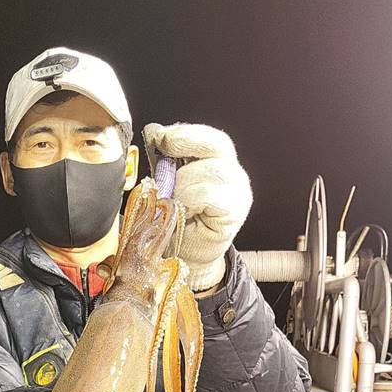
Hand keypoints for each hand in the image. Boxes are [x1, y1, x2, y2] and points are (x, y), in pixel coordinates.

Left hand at [143, 123, 251, 289]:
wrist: (189, 262)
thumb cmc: (180, 225)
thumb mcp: (169, 185)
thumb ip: (165, 160)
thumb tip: (153, 130)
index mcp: (218, 163)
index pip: (206, 137)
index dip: (183, 132)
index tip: (158, 135)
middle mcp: (233, 173)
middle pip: (217, 144)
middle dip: (185, 140)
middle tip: (163, 144)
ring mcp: (238, 192)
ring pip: (211, 170)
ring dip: (183, 181)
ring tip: (169, 196)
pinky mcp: (235, 211)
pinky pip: (208, 194)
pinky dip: (189, 198)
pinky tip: (182, 209)